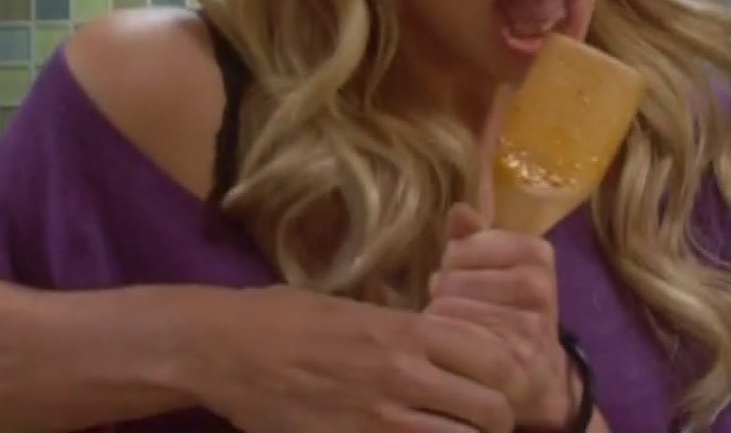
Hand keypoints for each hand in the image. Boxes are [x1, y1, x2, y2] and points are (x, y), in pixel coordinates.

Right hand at [195, 285, 519, 432]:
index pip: (495, 359)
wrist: (225, 349)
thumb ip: (403, 331)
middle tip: (479, 419)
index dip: (505, 377)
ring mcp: (381, 419)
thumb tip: (444, 345)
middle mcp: (404, 375)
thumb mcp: (351, 310)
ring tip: (449, 431)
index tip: (496, 383)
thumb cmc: (282, 318)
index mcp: (404, 331)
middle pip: (492, 411)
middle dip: (494, 419)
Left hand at [425, 203, 575, 428]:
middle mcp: (536, 287)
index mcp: (537, 253)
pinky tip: (456, 352)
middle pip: (449, 277)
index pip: (460, 247)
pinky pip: (449, 339)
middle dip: (447, 294)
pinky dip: (441, 344)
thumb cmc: (510, 313)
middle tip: (466, 312)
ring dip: (441, 319)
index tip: (475, 283)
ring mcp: (525, 326)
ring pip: (445, 307)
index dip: (457, 266)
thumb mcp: (498, 268)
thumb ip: (474, 237)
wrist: (541, 379)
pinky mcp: (507, 362)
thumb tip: (459, 209)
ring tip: (462, 331)